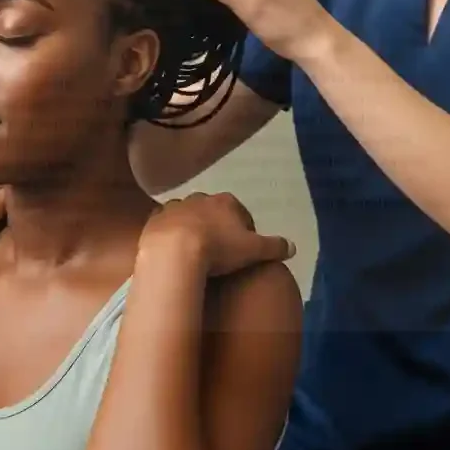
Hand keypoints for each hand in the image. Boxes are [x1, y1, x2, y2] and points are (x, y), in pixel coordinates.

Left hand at [140, 191, 295, 277]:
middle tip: (217, 251)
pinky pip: (165, 223)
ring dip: (191, 227)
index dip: (242, 230)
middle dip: (216, 226)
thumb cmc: (218, 249)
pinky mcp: (155, 218)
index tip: (241, 249)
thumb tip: (293, 246)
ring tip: (193, 251)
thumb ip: (275, 246)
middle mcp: (201, 198)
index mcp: (227, 202)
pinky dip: (169, 232)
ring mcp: (176, 206)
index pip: (240, 213)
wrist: (174, 251)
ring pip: (188, 215)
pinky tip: (172, 248)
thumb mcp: (254, 250)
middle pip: (213, 212)